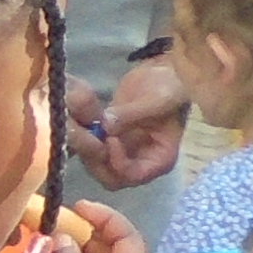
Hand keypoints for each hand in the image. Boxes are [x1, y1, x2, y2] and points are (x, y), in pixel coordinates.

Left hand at [68, 55, 187, 186]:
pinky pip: (93, 151)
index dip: (118, 162)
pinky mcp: (110, 140)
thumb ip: (133, 114)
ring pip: (98, 167)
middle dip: (98, 161)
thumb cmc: (171, 88)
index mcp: (159, 160)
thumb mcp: (157, 99)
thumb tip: (106, 125)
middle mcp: (141, 162)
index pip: (134, 175)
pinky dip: (85, 142)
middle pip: (113, 178)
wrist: (162, 74)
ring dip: (88, 152)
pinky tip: (81, 124)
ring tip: (84, 129)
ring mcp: (124, 153)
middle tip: (89, 137)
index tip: (110, 138)